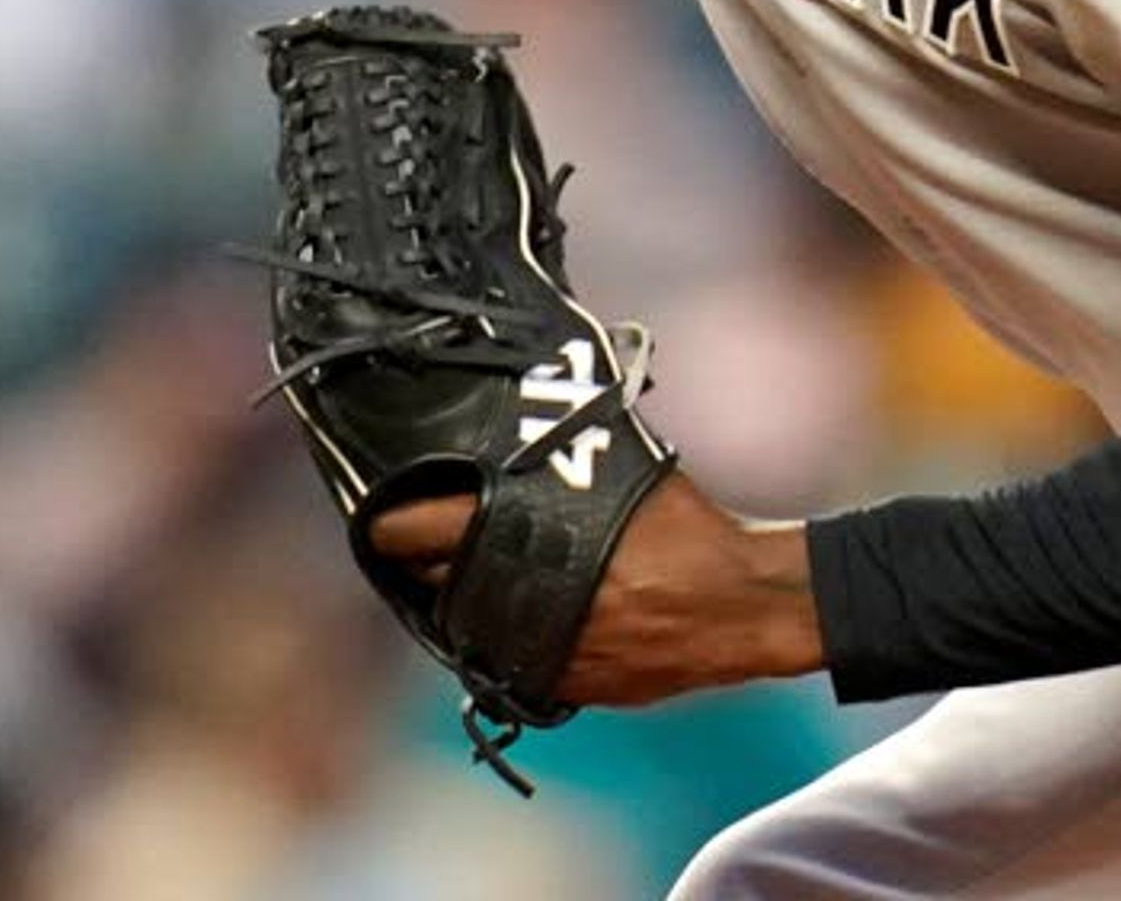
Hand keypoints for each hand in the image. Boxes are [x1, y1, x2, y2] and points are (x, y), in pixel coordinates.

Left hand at [368, 470, 824, 708]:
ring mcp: (541, 648)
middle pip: (435, 582)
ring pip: (466, 629)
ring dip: (459, 606)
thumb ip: (555, 467)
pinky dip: (505, 641)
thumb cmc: (686, 528)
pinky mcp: (566, 687)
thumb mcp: (619, 473)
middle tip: (418, 546)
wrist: (741, 604)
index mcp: (529, 532)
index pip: (419, 531)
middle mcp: (523, 595)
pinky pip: (510, 664)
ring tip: (462, 583)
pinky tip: (517, 619)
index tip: (379, 520)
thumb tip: (512, 433)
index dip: (390, 526)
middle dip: (424, 566)